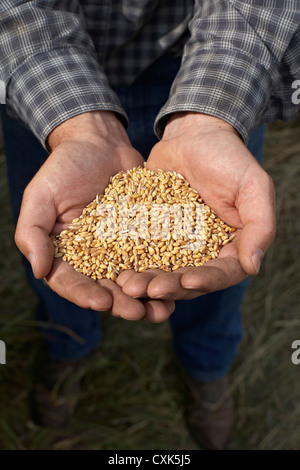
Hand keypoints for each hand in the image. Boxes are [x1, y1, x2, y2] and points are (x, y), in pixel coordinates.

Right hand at [15, 111, 174, 321]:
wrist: (100, 143)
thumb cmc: (64, 168)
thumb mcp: (41, 196)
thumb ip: (33, 233)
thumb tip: (39, 271)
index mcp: (66, 254)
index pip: (72, 282)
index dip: (85, 295)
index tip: (101, 302)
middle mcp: (95, 257)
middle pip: (107, 288)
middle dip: (122, 303)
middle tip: (138, 313)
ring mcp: (122, 248)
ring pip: (134, 278)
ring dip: (148, 296)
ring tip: (163, 309)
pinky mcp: (146, 236)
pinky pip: (156, 256)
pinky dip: (166, 271)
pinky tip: (179, 282)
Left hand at [117, 112, 275, 299]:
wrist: (193, 136)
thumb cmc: (229, 157)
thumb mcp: (253, 187)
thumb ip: (259, 226)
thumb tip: (253, 266)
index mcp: (232, 246)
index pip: (223, 272)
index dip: (206, 280)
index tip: (188, 280)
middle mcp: (204, 252)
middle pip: (188, 279)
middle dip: (170, 287)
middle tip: (148, 290)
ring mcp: (177, 245)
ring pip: (162, 271)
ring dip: (147, 282)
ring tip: (128, 285)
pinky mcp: (153, 234)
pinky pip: (141, 252)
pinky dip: (130, 262)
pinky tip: (116, 269)